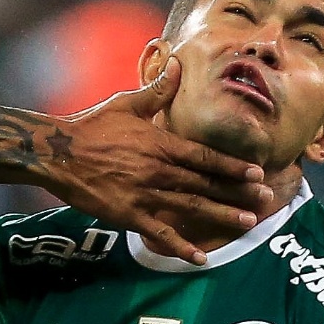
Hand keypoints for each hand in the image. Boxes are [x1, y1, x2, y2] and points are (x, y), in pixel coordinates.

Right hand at [41, 58, 270, 264]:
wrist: (57, 153)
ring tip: (247, 223)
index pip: (206, 157)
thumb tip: (177, 65)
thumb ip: (156, 90)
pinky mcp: (129, 215)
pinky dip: (181, 247)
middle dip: (238, 192)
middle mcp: (158, 171)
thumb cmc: (90, 127)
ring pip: (191, 207)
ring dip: (222, 216)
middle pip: (206, 183)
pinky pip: (160, 234)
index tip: (257, 173)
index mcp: (160, 144)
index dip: (233, 166)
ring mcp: (145, 195)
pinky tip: (200, 258)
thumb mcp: (125, 104)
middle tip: (266, 200)